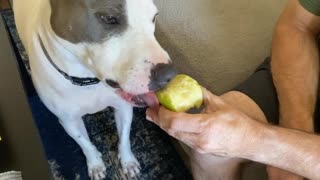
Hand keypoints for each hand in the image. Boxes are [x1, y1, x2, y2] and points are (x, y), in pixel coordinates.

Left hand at [146, 88, 260, 156]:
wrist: (251, 142)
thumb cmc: (239, 123)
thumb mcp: (220, 104)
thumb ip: (202, 94)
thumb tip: (190, 86)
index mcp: (206, 126)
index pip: (176, 121)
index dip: (163, 113)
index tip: (158, 104)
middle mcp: (200, 139)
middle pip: (171, 130)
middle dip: (158, 119)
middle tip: (150, 110)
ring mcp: (199, 147)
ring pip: (175, 135)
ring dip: (165, 125)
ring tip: (157, 116)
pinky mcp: (200, 150)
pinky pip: (182, 139)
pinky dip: (174, 130)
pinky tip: (171, 123)